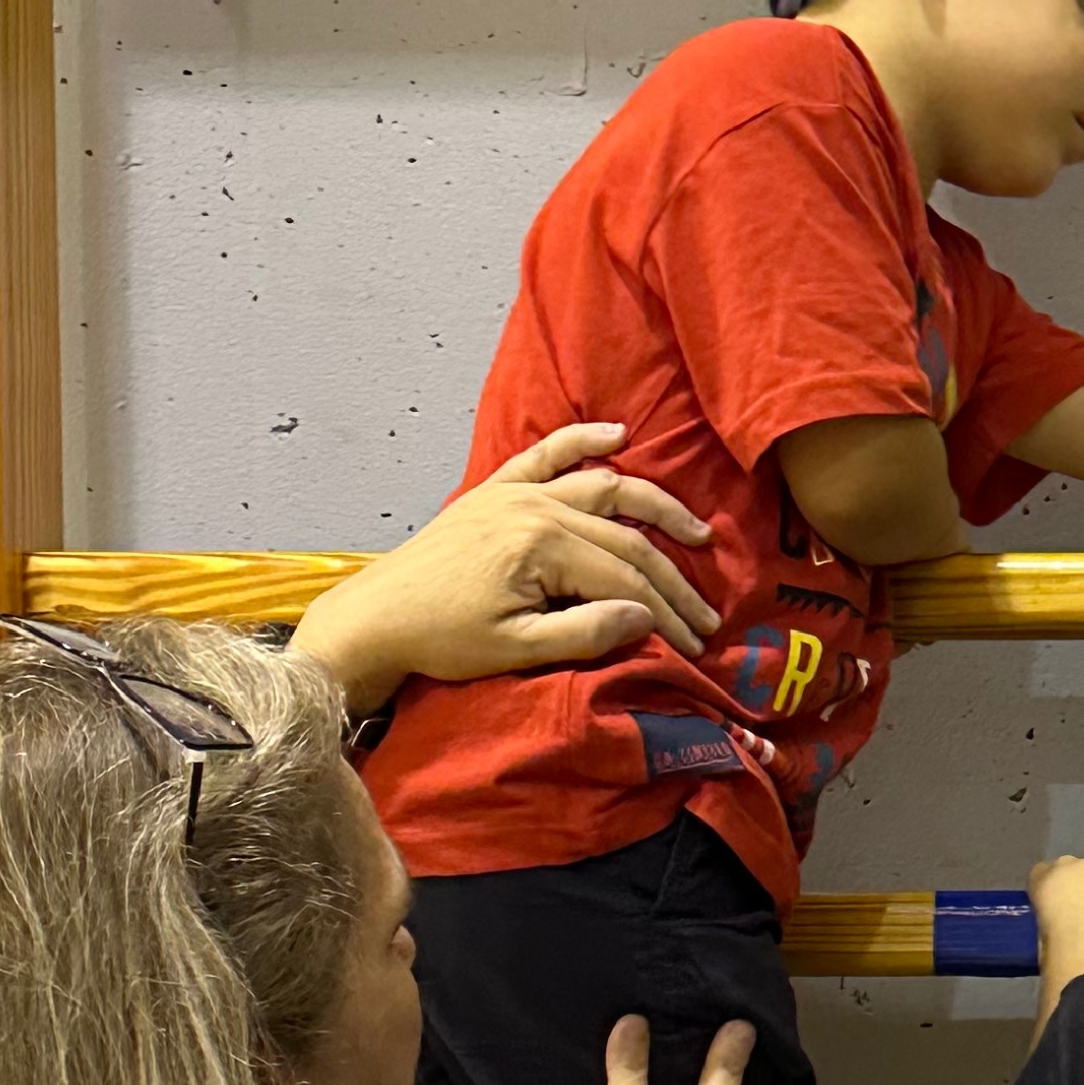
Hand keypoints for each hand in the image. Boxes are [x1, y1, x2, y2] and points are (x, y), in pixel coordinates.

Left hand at [290, 422, 719, 714]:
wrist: (376, 618)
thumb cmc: (442, 640)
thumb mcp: (517, 649)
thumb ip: (585, 633)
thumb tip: (647, 618)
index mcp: (542, 547)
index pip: (626, 580)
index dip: (668, 614)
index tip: (695, 644)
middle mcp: (536, 507)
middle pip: (626, 541)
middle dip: (673, 582)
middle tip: (707, 617)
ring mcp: (516, 492)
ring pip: (604, 489)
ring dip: (655, 507)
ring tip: (695, 532)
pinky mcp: (497, 489)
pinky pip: (547, 453)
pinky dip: (583, 440)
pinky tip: (617, 435)